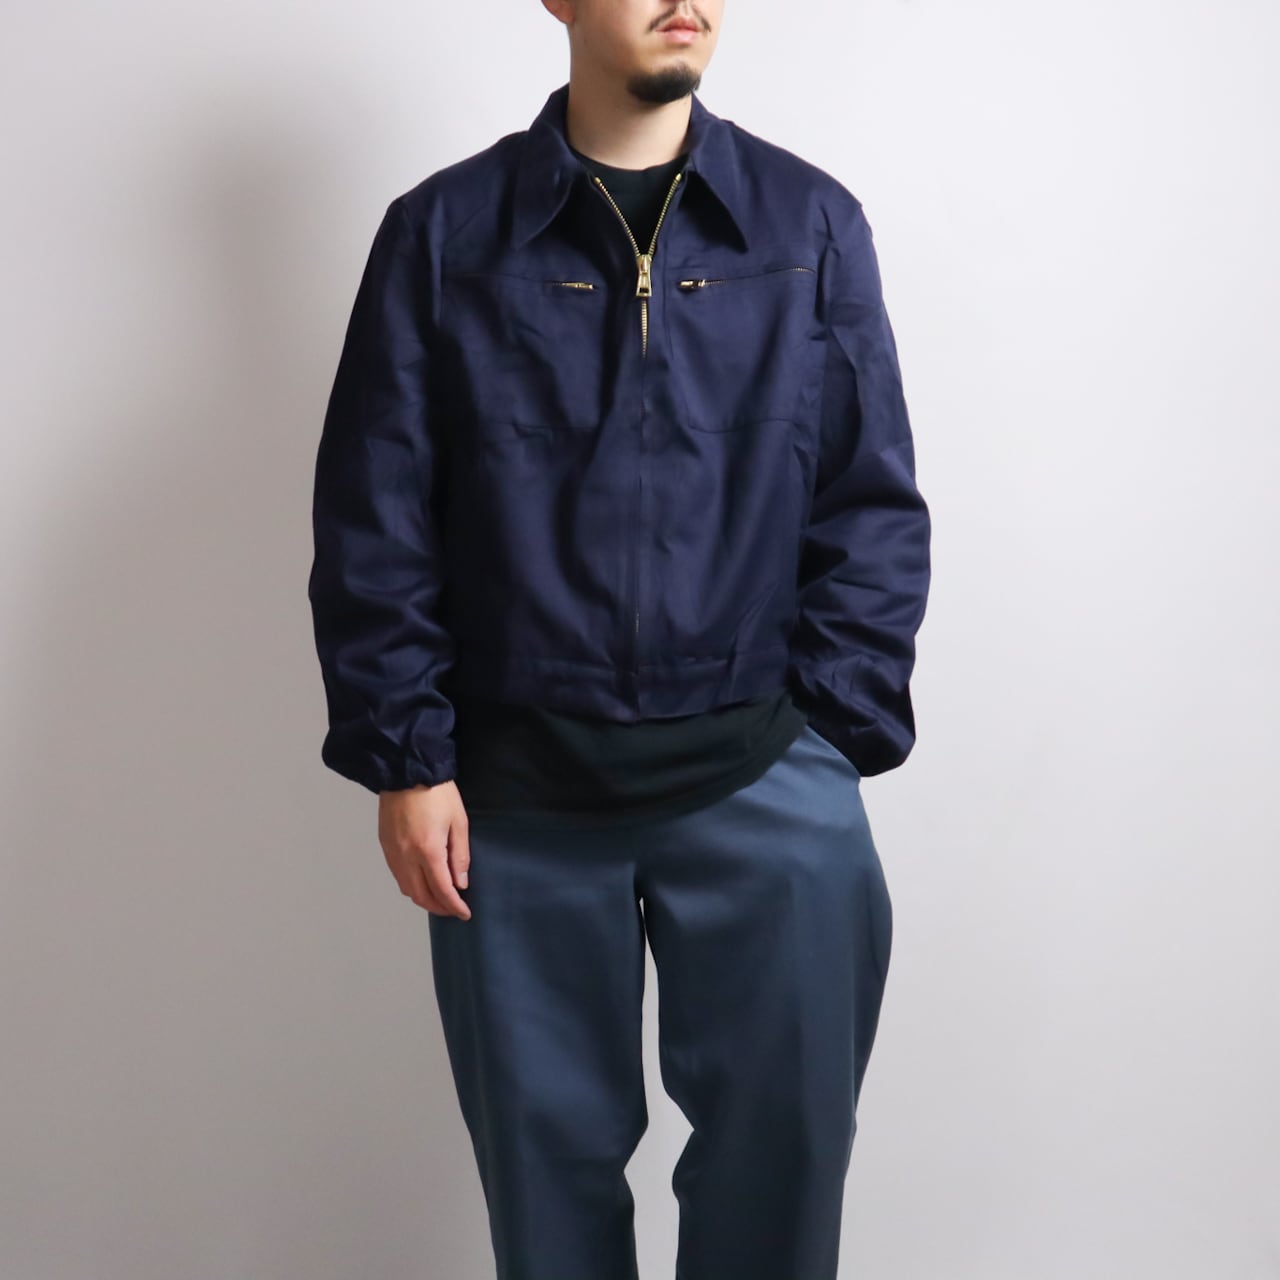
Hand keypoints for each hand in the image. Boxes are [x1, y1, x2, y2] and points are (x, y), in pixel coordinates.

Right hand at [378, 780, 471, 918]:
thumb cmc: (437, 793)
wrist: (407, 771)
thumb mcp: (458, 821)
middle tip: (454, 909)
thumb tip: (460, 883)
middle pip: (421, 896)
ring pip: (407, 889)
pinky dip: (410, 885)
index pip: (442, 890)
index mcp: (428, 850)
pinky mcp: (385, 845)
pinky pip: (397, 875)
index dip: (454, 906)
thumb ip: (460, 855)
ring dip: (423, 899)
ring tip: (440, 899)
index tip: (465, 913)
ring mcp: (393, 852)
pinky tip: (422, 882)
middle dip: (439, 908)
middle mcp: (407, 856)